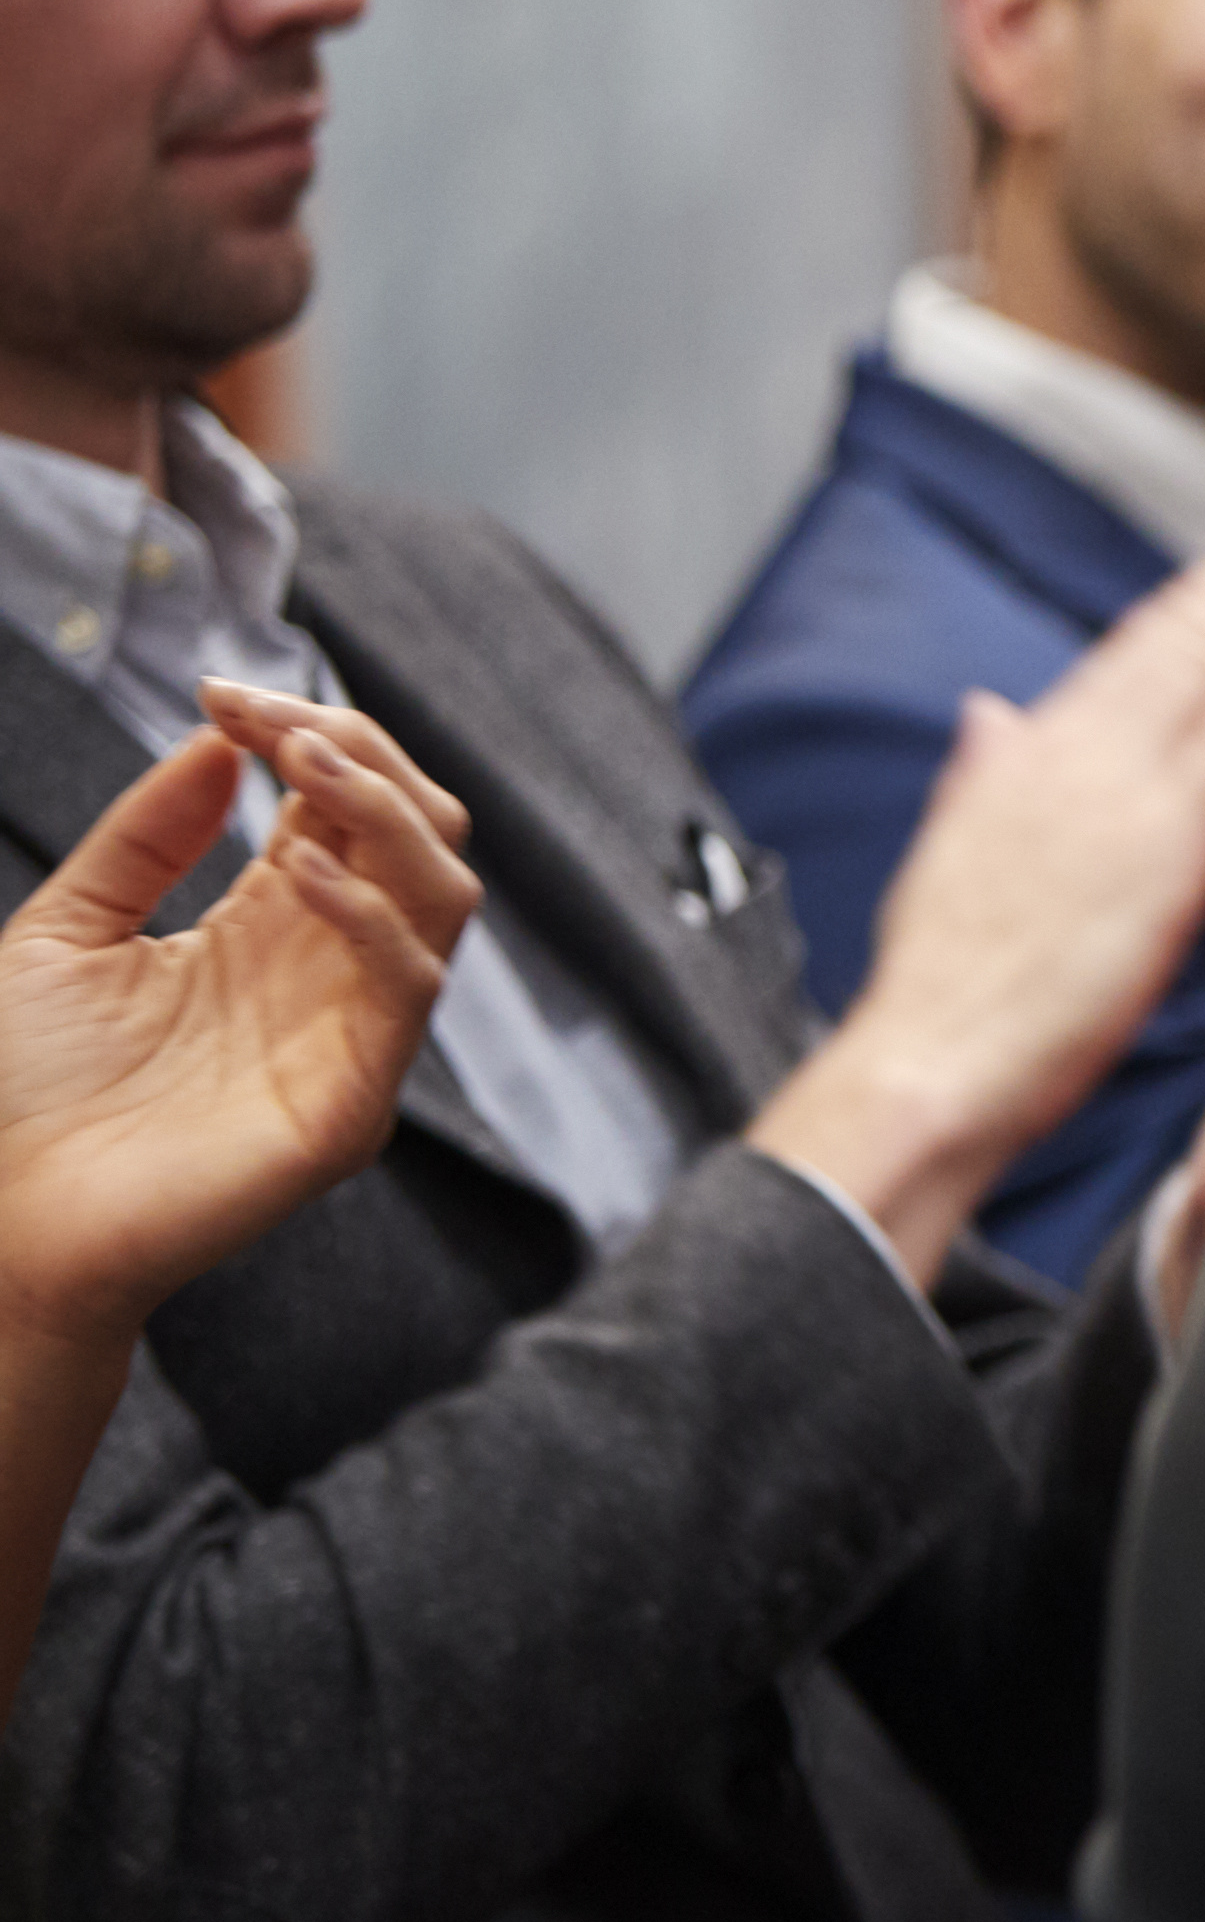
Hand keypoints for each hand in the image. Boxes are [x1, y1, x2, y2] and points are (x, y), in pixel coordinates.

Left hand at [0, 683, 481, 1347]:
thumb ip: (142, 841)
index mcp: (273, 929)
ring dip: (386, 810)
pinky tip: (296, 868)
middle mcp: (330, 972)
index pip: (343, 807)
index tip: (221, 691)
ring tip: (303, 759)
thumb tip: (216, 745)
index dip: (303, 734)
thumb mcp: (63, 933)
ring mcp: (353, 1035)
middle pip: (419, 832)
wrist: (7, 1230)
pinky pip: (407, 987)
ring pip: (443, 893)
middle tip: (273, 717)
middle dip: (362, 752)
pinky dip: (370, 912)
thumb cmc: (24, 1098)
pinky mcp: (354, 1102)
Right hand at [751, 452, 1204, 1273]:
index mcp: (1037, 754)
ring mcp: (1122, 792)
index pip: (1148, 647)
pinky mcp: (1159, 849)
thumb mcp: (956, 857)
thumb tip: (992, 716)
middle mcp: (1079, 752)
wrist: (925, 1067)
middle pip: (1196, 622)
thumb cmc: (946, 989)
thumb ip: (985, 777)